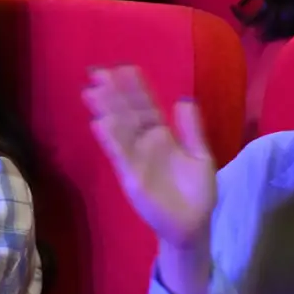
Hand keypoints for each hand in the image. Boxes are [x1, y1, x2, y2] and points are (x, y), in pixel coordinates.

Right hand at [85, 67, 215, 247]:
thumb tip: (183, 99)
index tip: (124, 68)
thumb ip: (191, 130)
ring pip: (119, 130)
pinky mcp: (131, 176)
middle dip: (113, 94)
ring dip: (106, 111)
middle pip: (127, 114)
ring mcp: (136, 159)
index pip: (146, 107)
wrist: (193, 225)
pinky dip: (110, 139)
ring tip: (92, 91)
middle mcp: (146, 144)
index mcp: (162, 136)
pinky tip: (100, 123)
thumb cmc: (198, 193)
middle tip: (98, 72)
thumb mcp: (200, 156)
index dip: (135, 88)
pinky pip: (120, 154)